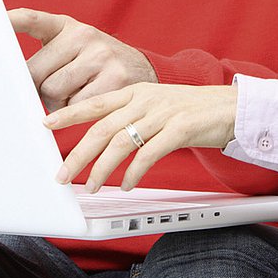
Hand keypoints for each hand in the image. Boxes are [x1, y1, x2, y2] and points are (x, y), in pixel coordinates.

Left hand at [9, 9, 156, 108]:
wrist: (143, 69)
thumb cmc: (95, 63)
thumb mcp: (73, 48)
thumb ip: (46, 56)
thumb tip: (13, 85)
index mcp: (68, 26)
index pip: (34, 20)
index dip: (12, 21)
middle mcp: (84, 36)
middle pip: (35, 74)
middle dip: (39, 88)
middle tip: (57, 87)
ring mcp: (101, 56)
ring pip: (53, 93)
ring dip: (57, 103)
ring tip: (76, 93)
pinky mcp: (115, 80)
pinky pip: (75, 106)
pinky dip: (76, 112)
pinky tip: (89, 100)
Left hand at [44, 83, 238, 191]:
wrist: (231, 106)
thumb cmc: (192, 110)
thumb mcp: (156, 104)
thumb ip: (130, 115)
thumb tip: (101, 137)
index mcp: (136, 91)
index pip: (94, 102)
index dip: (68, 113)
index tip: (46, 123)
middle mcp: (146, 100)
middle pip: (102, 128)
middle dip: (78, 154)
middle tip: (62, 174)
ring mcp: (163, 113)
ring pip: (121, 142)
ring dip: (102, 168)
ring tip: (91, 185)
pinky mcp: (180, 128)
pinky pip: (149, 154)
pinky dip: (134, 172)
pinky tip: (126, 185)